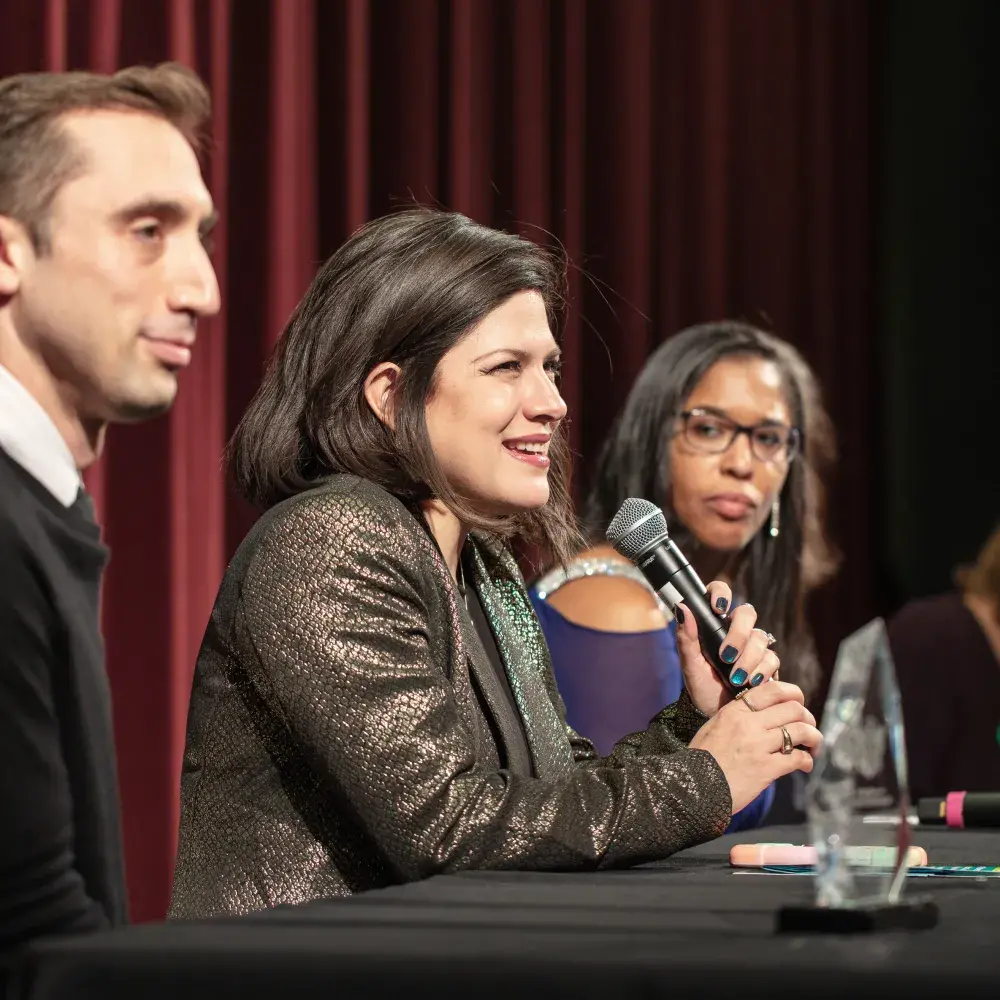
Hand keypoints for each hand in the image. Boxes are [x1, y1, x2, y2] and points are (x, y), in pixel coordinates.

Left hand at [674, 581, 780, 716]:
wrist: (717, 715)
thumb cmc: (701, 686)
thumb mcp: (690, 664)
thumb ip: (686, 637)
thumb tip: (682, 607)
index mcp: (714, 625)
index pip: (720, 593)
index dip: (721, 593)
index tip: (718, 607)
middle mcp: (736, 631)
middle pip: (747, 614)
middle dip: (739, 634)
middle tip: (726, 655)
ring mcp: (754, 647)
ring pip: (760, 638)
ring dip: (748, 658)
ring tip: (735, 678)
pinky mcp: (767, 665)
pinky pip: (772, 658)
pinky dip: (761, 671)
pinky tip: (750, 682)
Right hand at [689, 681, 822, 812]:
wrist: (693, 788)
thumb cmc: (702, 758)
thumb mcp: (715, 726)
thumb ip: (739, 716)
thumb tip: (764, 712)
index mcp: (735, 710)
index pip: (773, 689)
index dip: (794, 694)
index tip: (798, 704)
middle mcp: (749, 723)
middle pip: (794, 709)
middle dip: (808, 718)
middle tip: (808, 728)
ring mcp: (758, 745)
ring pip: (801, 731)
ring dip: (814, 738)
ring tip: (813, 747)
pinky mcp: (766, 769)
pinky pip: (798, 758)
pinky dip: (806, 761)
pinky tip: (804, 765)